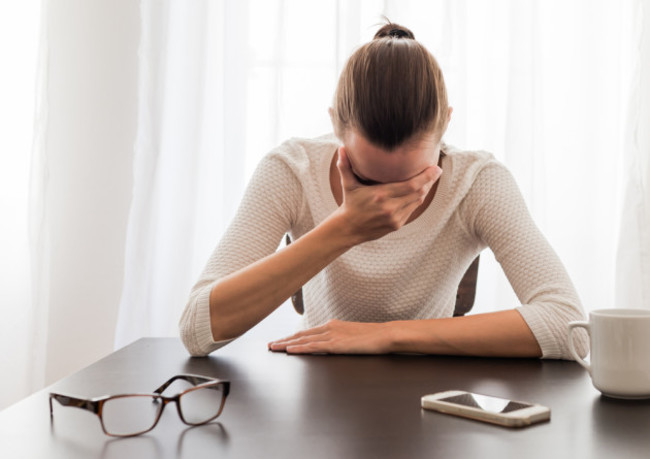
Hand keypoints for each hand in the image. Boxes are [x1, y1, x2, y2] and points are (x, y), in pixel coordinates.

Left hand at [267, 319, 392, 353]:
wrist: (385, 334)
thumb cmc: (372, 337)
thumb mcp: (352, 336)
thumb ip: (340, 339)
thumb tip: (332, 345)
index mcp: (332, 326)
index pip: (307, 332)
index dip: (292, 336)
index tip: (280, 340)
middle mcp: (329, 328)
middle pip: (301, 334)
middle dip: (284, 339)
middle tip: (270, 344)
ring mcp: (332, 335)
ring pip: (303, 339)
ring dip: (286, 343)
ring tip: (273, 347)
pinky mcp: (336, 344)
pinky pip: (313, 346)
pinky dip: (299, 347)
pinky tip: (290, 349)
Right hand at [333, 147, 441, 243]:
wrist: (349, 228)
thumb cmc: (350, 203)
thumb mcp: (347, 184)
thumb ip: (345, 166)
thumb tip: (341, 148)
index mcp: (381, 195)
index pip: (411, 185)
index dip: (426, 176)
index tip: (436, 167)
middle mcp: (390, 207)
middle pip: (419, 192)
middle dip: (430, 181)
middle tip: (436, 170)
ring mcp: (395, 218)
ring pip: (417, 202)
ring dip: (425, 190)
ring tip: (430, 179)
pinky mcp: (397, 225)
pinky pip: (412, 210)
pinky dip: (416, 200)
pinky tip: (419, 192)